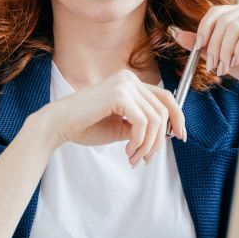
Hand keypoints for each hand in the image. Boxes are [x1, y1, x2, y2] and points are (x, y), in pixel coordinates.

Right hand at [38, 69, 187, 166]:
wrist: (58, 125)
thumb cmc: (84, 126)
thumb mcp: (120, 127)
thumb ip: (141, 126)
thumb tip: (165, 134)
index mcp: (129, 82)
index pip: (165, 97)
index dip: (178, 117)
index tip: (180, 136)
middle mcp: (128, 78)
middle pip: (163, 110)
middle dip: (159, 140)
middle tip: (146, 159)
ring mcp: (124, 84)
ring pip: (155, 119)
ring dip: (147, 145)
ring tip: (134, 158)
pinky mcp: (118, 95)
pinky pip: (143, 123)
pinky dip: (139, 142)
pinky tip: (128, 151)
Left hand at [171, 0, 238, 93]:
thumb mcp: (225, 58)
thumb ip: (204, 45)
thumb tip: (177, 34)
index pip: (215, 13)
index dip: (203, 31)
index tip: (199, 52)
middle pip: (221, 19)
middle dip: (213, 45)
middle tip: (213, 67)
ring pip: (233, 25)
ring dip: (225, 50)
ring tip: (226, 68)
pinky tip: (237, 61)